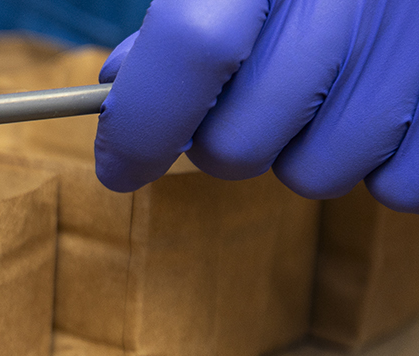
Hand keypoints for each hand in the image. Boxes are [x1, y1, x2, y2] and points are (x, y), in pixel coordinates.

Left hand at [94, 0, 418, 211]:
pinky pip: (396, 187)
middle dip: (224, 141)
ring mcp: (414, 52)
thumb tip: (118, 85)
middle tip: (250, 100)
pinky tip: (385, 108)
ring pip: (314, 174)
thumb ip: (185, 13)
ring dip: (305, 150)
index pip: (192, 45)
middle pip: (238, 142)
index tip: (119, 165)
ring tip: (331, 90)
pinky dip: (382, 164)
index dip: (142, 122)